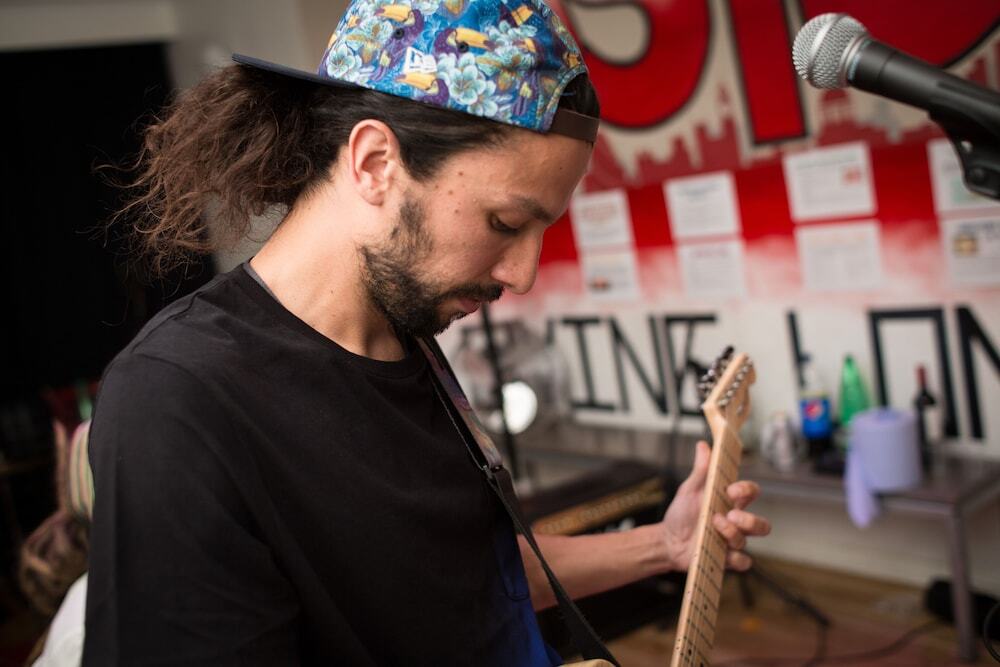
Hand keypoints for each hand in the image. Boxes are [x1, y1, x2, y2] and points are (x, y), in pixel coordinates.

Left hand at [660, 440, 770, 571]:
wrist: (667, 540)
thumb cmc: (681, 513)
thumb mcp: (689, 490)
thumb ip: (700, 471)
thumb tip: (703, 445)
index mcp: (729, 503)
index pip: (751, 493)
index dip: (747, 490)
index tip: (730, 490)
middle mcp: (735, 522)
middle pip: (762, 524)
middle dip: (750, 520)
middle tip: (729, 515)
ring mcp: (731, 541)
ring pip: (749, 541)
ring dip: (733, 534)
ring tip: (714, 527)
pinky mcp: (725, 559)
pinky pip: (743, 562)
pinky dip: (735, 558)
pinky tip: (721, 552)